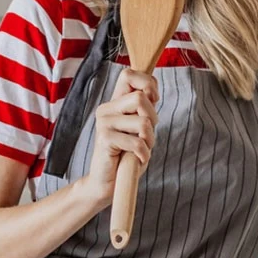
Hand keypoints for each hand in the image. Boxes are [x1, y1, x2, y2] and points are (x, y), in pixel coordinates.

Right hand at [76, 69, 158, 209]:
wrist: (107, 183)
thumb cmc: (126, 155)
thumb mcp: (139, 128)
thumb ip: (144, 109)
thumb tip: (152, 93)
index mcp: (114, 103)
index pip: (128, 74)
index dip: (147, 83)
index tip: (153, 101)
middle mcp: (106, 109)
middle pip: (141, 98)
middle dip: (153, 118)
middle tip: (146, 135)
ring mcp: (103, 123)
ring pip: (143, 121)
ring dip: (149, 140)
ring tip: (140, 149)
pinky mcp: (104, 139)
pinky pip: (137, 141)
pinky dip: (144, 154)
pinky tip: (137, 159)